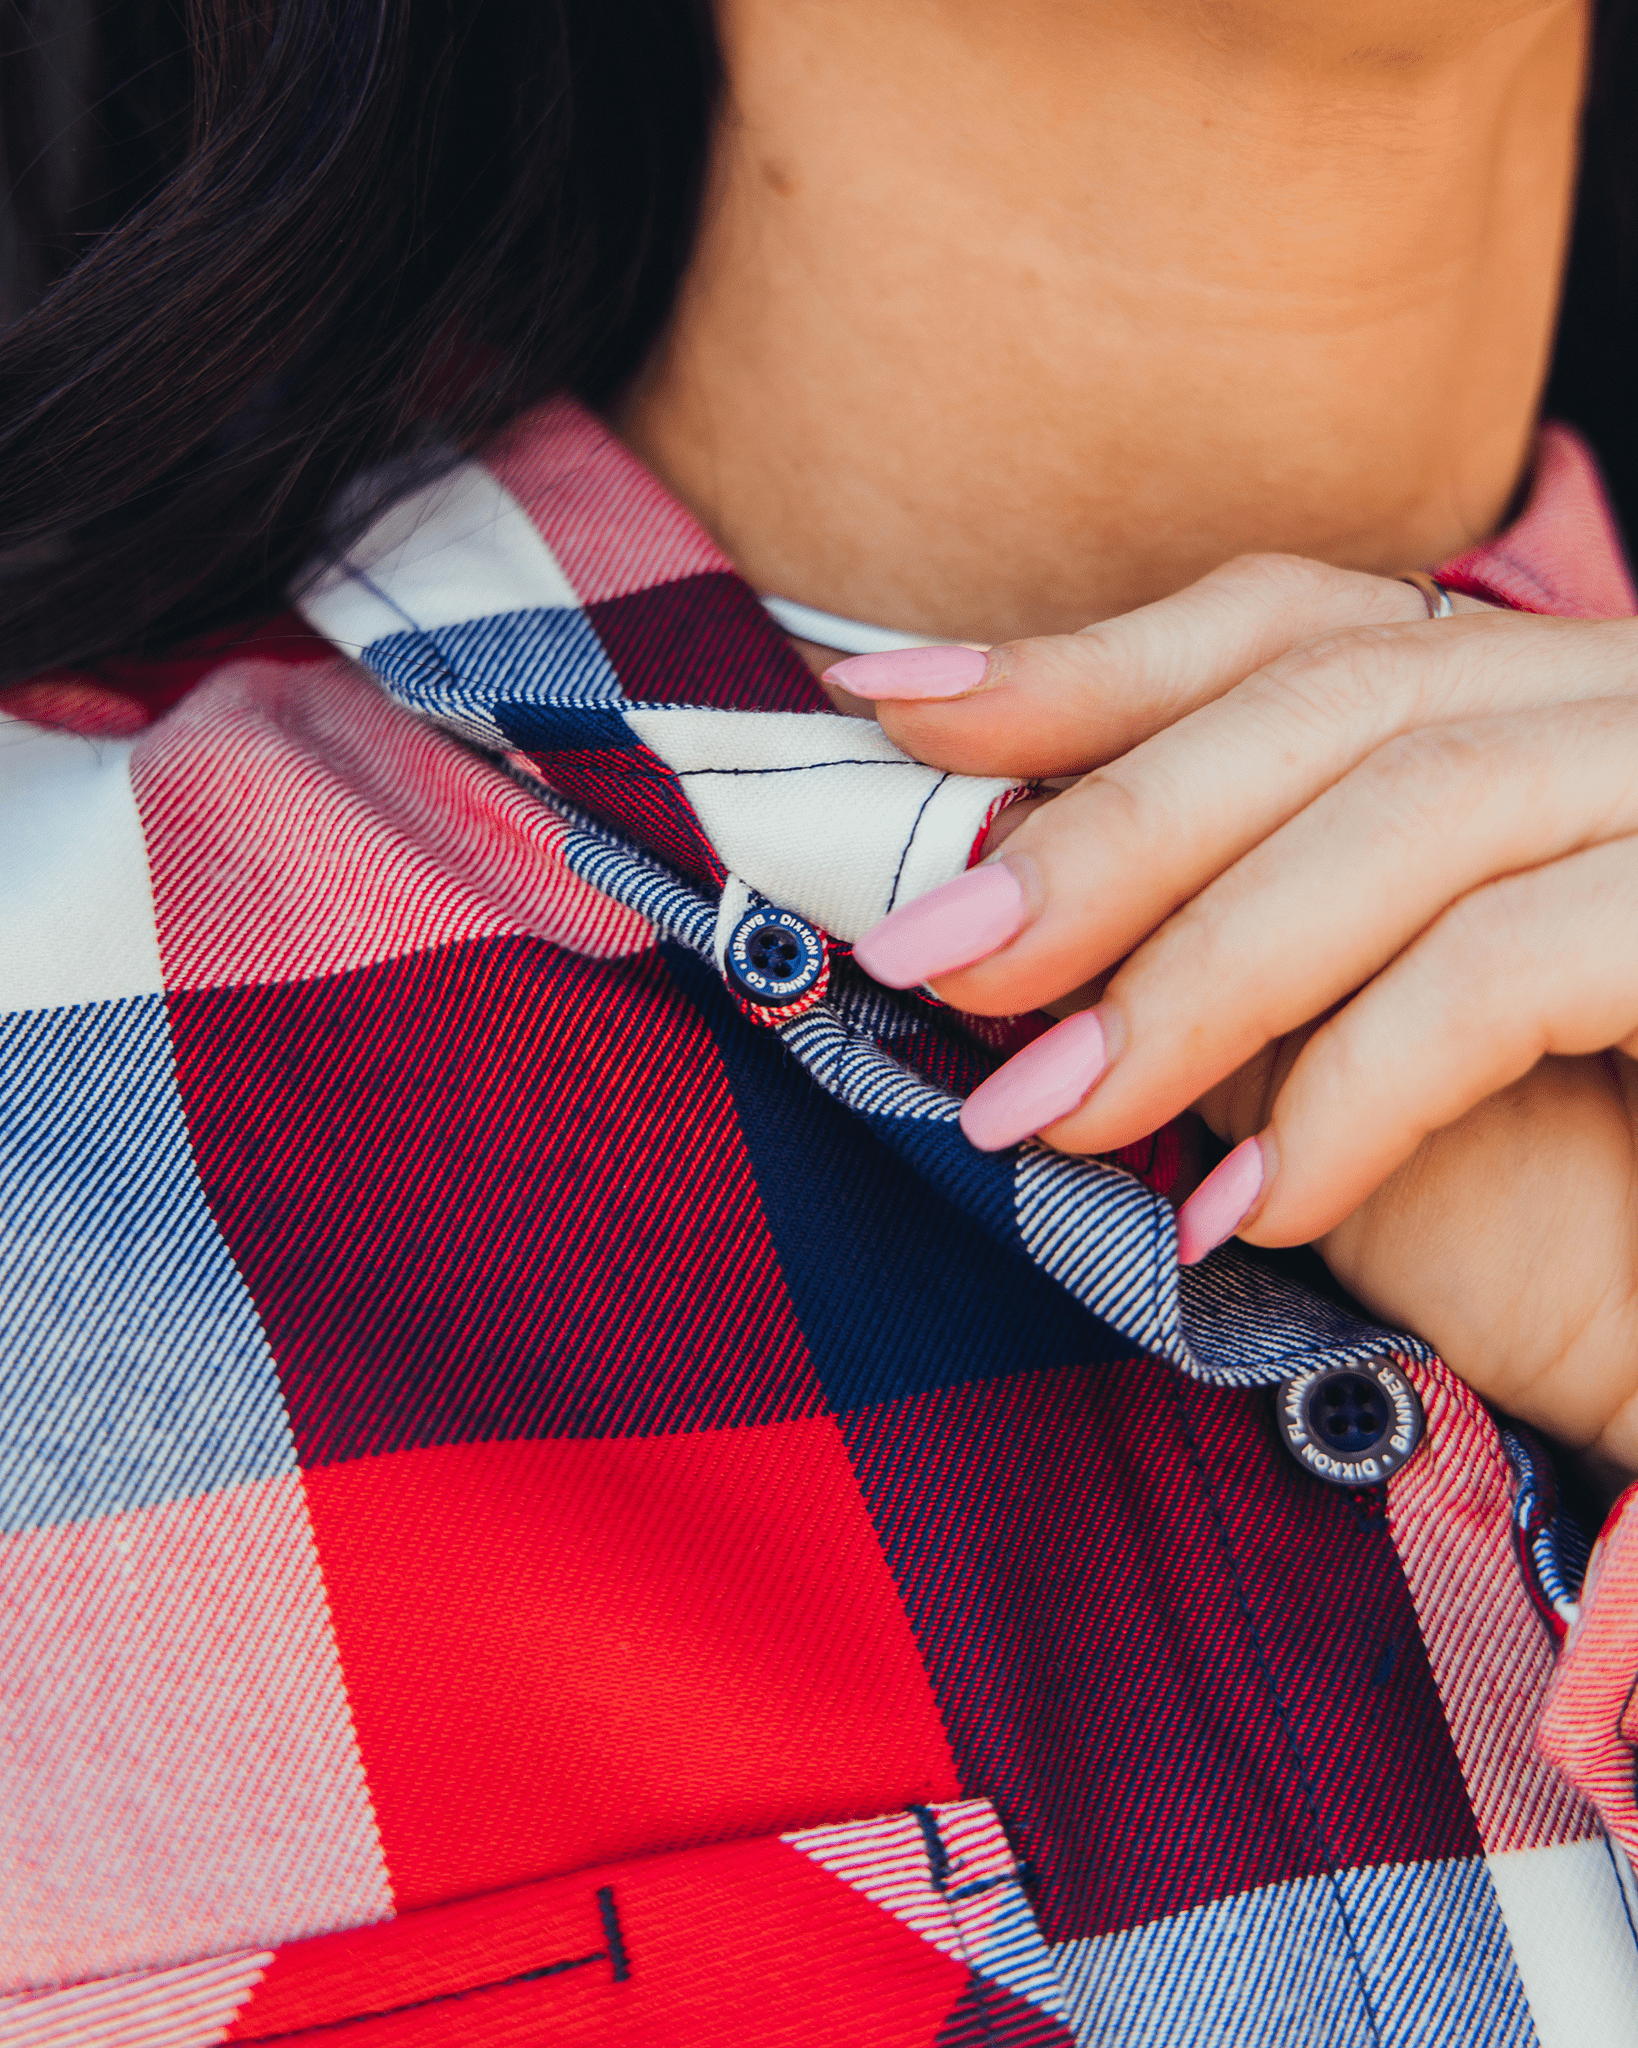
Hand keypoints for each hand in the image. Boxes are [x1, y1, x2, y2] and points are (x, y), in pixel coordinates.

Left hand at [834, 555, 1637, 1480]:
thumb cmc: (1569, 1220)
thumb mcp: (1349, 1053)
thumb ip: (1221, 945)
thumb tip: (999, 891)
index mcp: (1544, 703)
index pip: (1303, 624)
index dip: (1090, 660)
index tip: (891, 701)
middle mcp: (1636, 706)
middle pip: (1337, 697)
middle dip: (1107, 831)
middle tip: (927, 949)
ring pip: (1414, 814)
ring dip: (1192, 976)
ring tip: (1043, 1110)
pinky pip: (1508, 969)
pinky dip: (1354, 1090)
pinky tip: (1250, 1215)